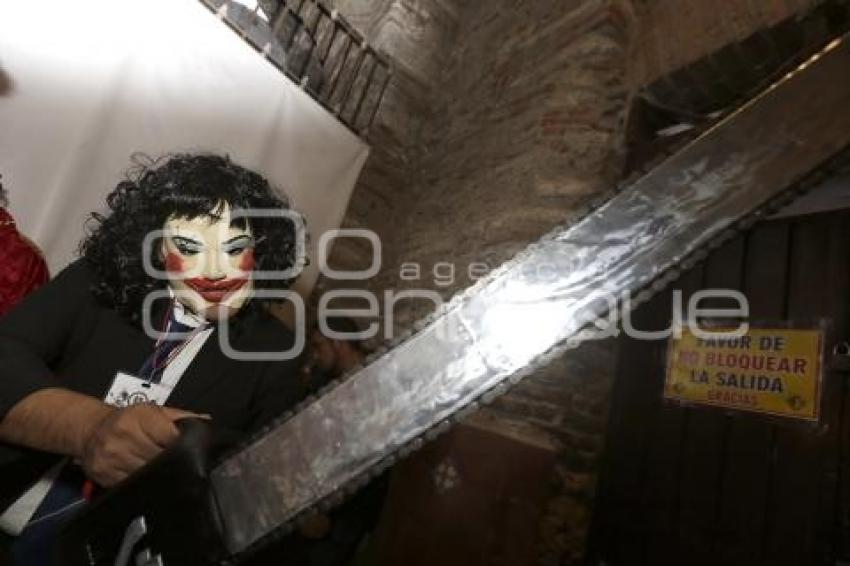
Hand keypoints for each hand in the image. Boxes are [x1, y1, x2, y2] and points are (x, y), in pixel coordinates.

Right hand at [81, 404, 206, 486]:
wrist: (91, 429)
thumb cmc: (127, 419)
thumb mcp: (155, 411)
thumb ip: (181, 418)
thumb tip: (206, 422)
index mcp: (140, 417)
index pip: (171, 437)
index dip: (184, 446)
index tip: (192, 452)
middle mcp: (124, 436)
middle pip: (160, 458)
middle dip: (173, 463)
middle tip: (179, 464)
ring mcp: (112, 457)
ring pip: (147, 475)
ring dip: (159, 476)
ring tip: (164, 471)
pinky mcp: (104, 474)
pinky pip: (131, 485)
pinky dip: (142, 484)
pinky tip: (146, 478)